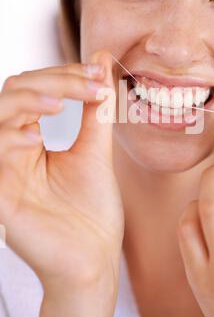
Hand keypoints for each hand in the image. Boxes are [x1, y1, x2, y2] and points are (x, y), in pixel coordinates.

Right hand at [0, 50, 123, 316]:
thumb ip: (95, 107)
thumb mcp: (95, 149)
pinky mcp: (0, 193)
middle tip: (91, 83)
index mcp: (31, 139)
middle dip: (53, 80)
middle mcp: (13, 149)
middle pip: (15, 93)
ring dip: (27, 99)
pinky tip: (34, 135)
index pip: (35, 90)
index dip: (64, 75)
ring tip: (61, 101)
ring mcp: (4, 169)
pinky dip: (8, 137)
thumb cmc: (92, 209)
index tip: (99, 73)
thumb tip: (100, 59)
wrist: (94, 257)